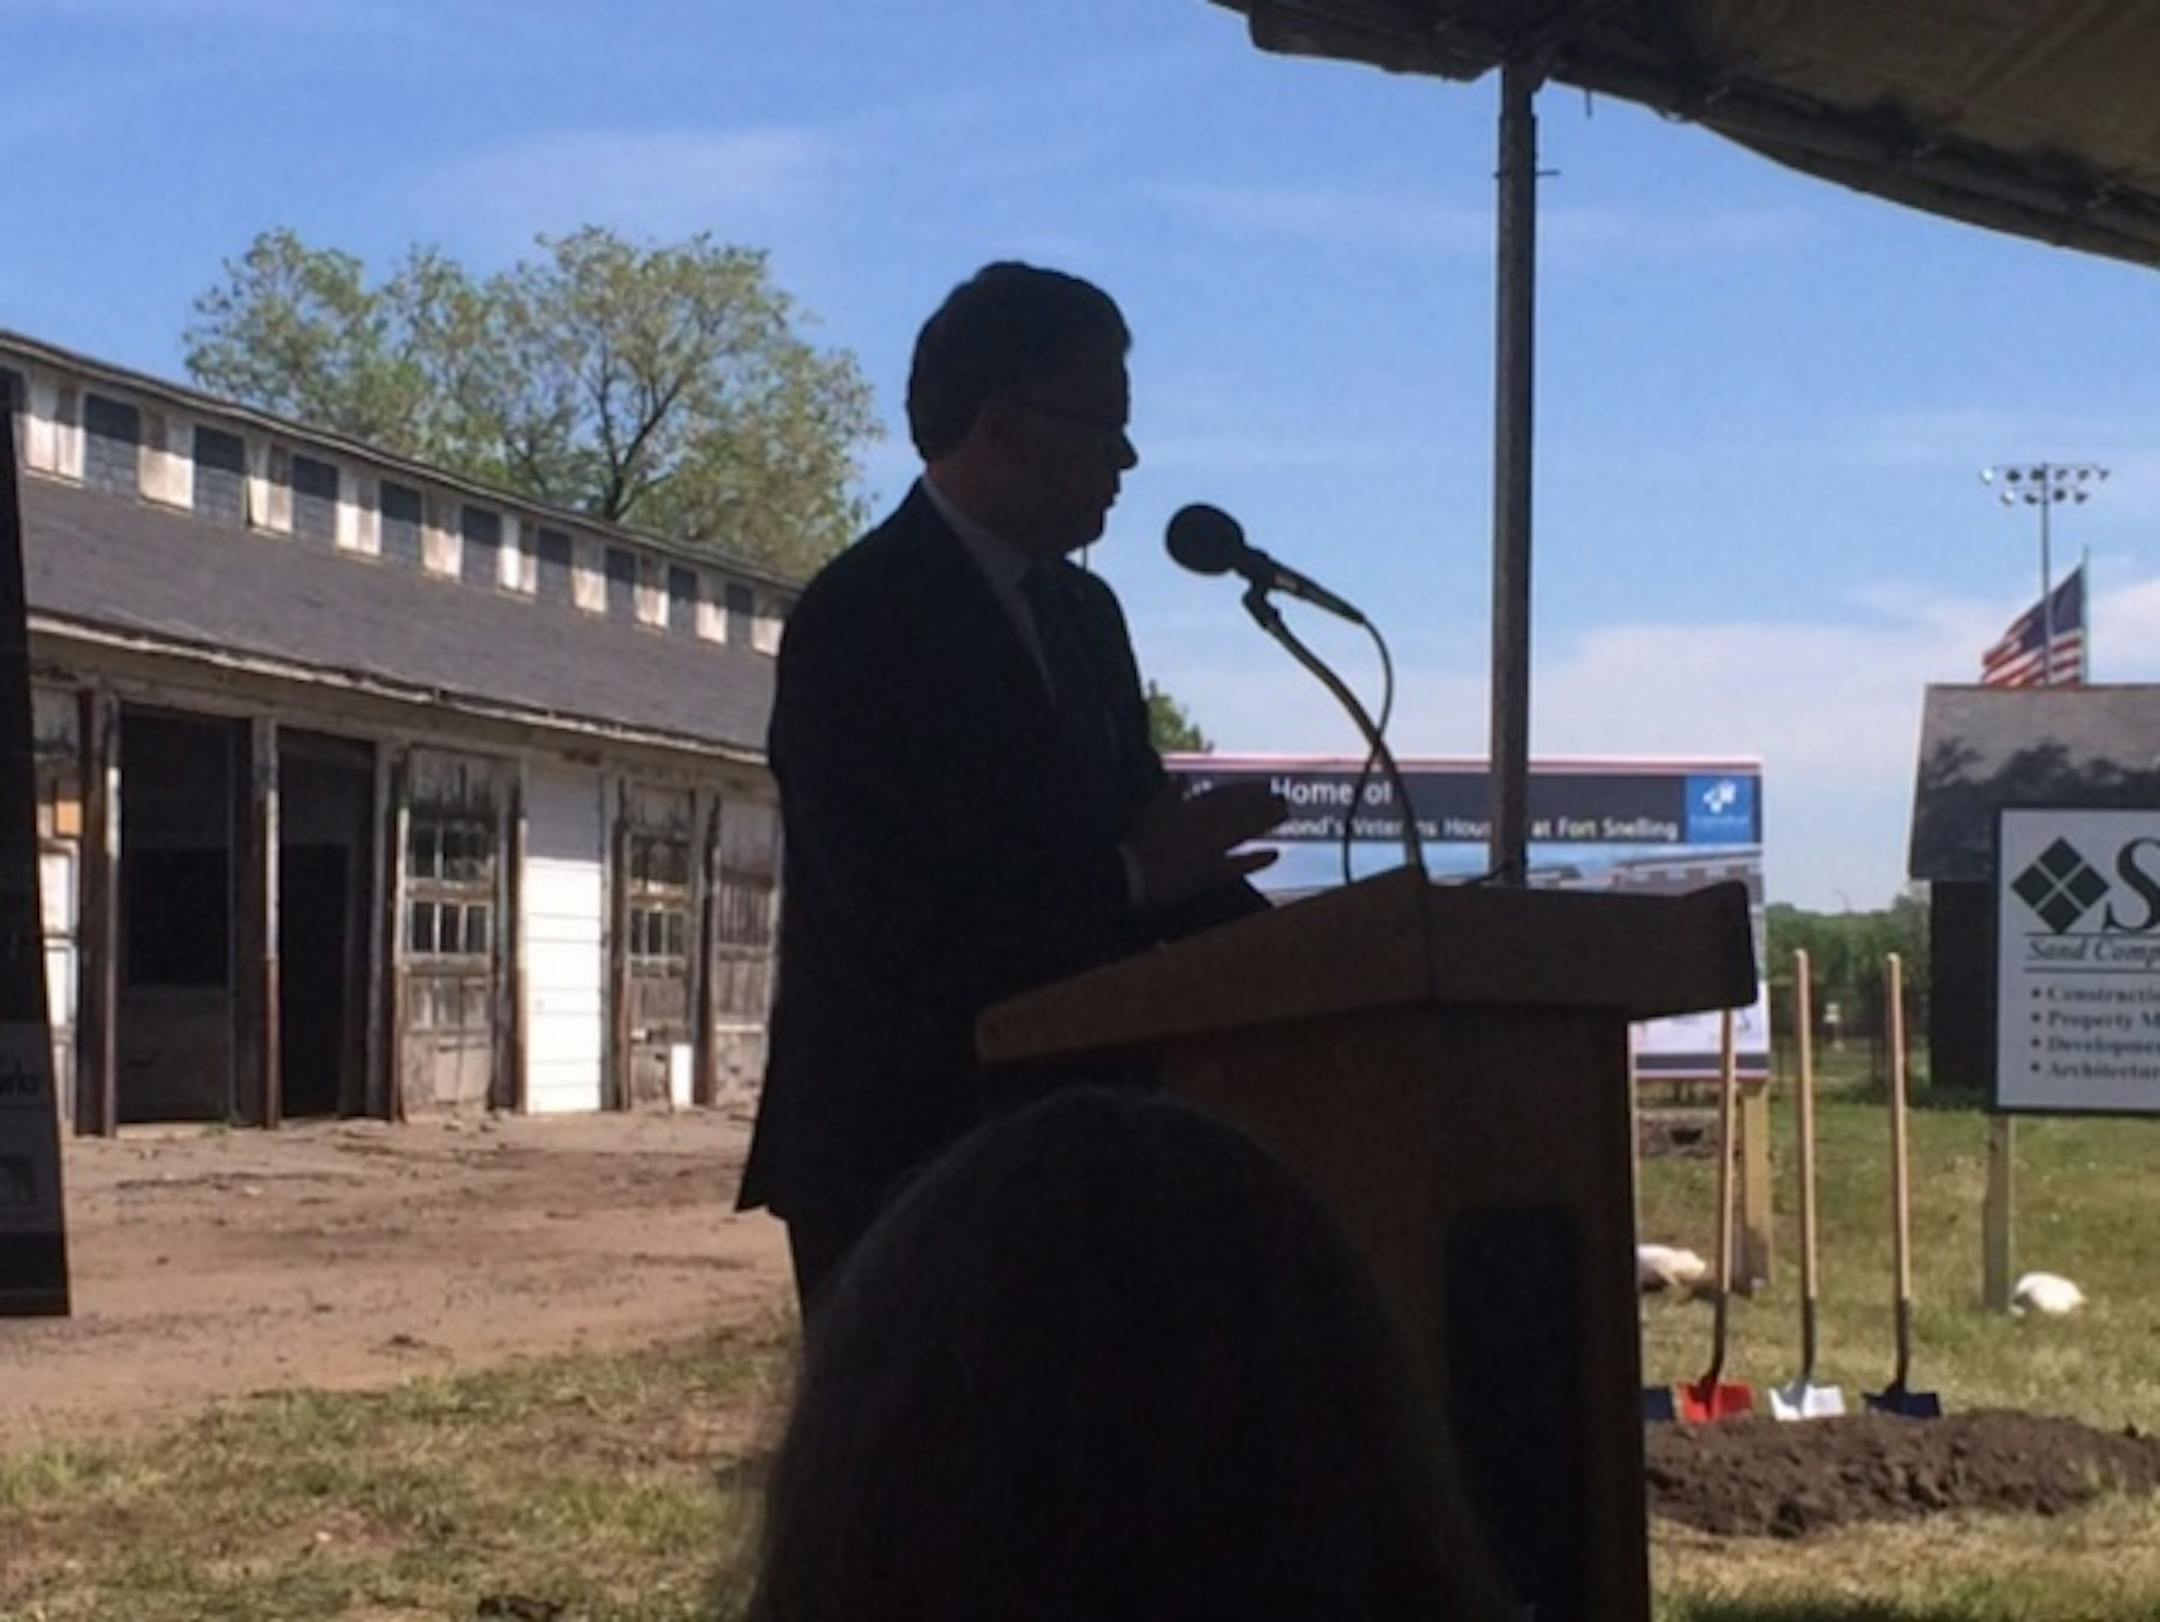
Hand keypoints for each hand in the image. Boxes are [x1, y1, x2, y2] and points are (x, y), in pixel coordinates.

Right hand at [1123, 779, 1286, 908]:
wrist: (1130, 874)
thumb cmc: (1134, 841)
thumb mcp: (1148, 809)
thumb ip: (1167, 794)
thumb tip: (1180, 779)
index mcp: (1190, 808)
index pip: (1225, 795)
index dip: (1246, 790)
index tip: (1264, 786)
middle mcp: (1206, 825)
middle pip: (1241, 810)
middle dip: (1263, 803)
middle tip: (1282, 798)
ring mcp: (1211, 849)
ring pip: (1245, 830)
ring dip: (1266, 821)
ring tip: (1284, 814)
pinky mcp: (1210, 874)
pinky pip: (1239, 864)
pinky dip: (1258, 859)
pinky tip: (1275, 853)